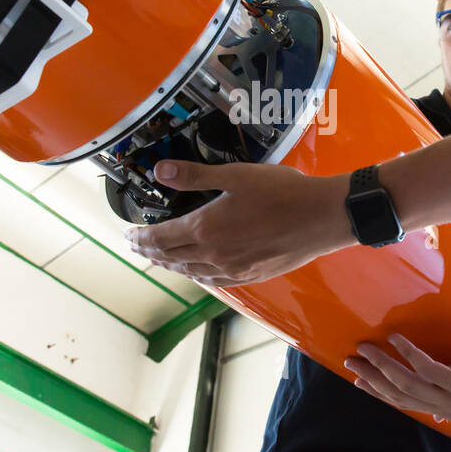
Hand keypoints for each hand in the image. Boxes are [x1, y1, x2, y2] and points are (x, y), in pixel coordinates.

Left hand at [125, 160, 351, 285]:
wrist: (323, 217)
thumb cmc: (282, 193)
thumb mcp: (235, 175)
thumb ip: (195, 175)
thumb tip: (160, 171)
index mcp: (206, 229)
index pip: (161, 238)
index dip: (140, 238)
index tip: (127, 235)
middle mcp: (214, 255)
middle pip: (171, 258)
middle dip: (150, 252)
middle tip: (136, 248)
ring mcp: (233, 270)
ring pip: (191, 272)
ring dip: (171, 265)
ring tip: (159, 260)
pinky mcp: (251, 276)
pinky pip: (214, 280)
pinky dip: (197, 275)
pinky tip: (197, 272)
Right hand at [344, 334, 450, 420]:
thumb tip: (436, 414)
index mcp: (448, 412)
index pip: (405, 403)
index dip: (378, 392)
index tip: (358, 379)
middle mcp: (449, 410)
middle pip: (400, 395)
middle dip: (372, 378)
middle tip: (350, 361)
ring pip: (408, 384)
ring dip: (383, 365)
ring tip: (365, 348)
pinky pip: (428, 369)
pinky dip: (408, 354)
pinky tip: (395, 340)